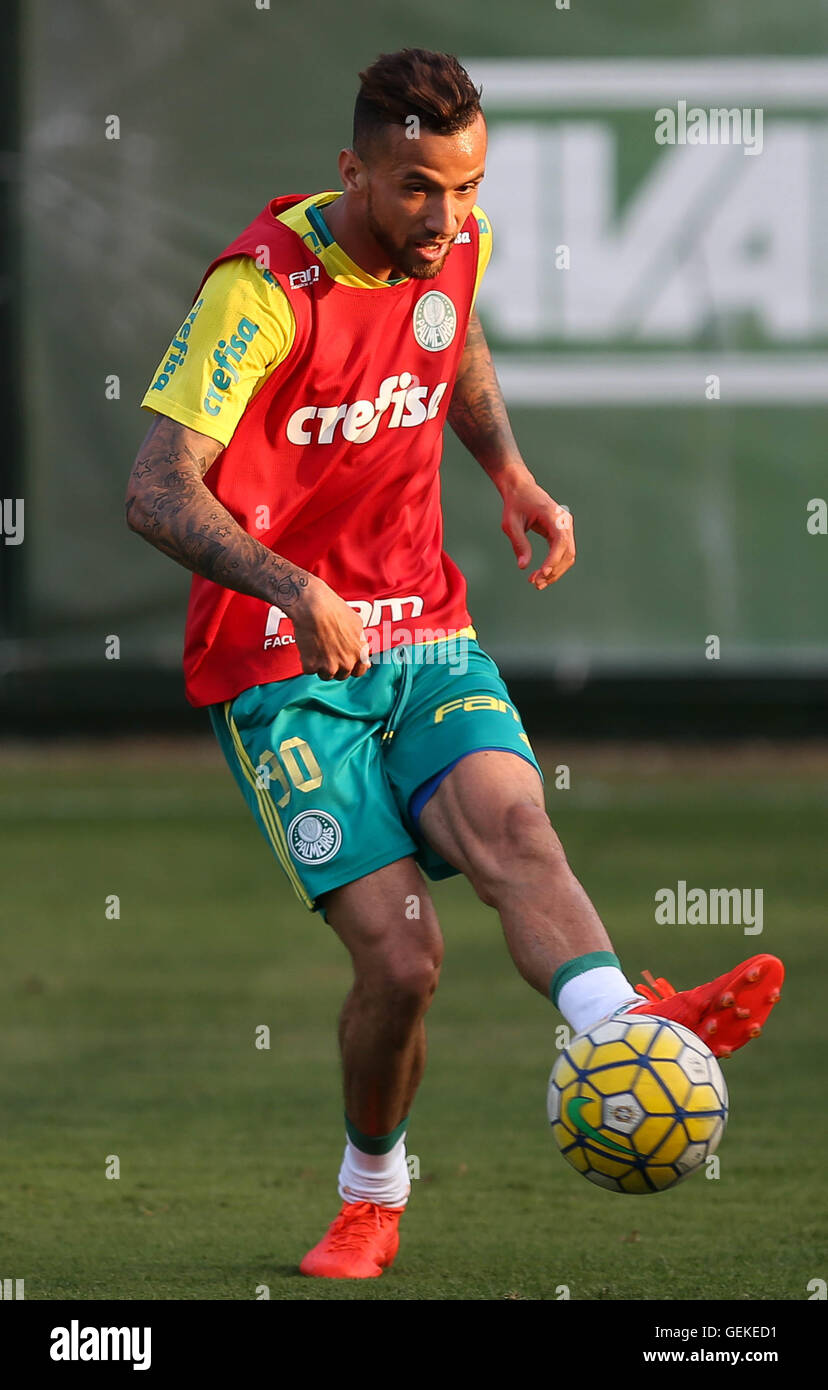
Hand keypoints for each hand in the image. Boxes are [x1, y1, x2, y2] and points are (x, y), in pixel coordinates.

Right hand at [290, 577, 369, 679]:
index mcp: (359, 653)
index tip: (344, 661)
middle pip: (341, 675)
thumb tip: (366, 658)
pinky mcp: (311, 665)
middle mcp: (347, 663)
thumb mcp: (357, 624)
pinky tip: (307, 646)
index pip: (359, 671)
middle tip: (327, 650)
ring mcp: (329, 666)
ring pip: (325, 675)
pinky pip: (308, 670)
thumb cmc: (335, 610)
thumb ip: (361, 643)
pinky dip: (306, 660)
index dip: (351, 666)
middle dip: (334, 665)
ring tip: (317, 646)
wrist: (314, 606)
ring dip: (320, 665)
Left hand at [500, 473, 574, 589]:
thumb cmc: (515, 504)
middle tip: (536, 583)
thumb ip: (519, 544)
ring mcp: (566, 527)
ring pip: (568, 556)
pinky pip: (563, 553)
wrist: (521, 489)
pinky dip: (554, 565)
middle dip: (553, 571)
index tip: (542, 573)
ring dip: (555, 572)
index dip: (553, 559)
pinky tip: (542, 574)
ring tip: (537, 583)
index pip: (560, 542)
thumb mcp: (511, 524)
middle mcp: (565, 521)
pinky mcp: (562, 532)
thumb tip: (523, 566)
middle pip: (568, 552)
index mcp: (554, 516)